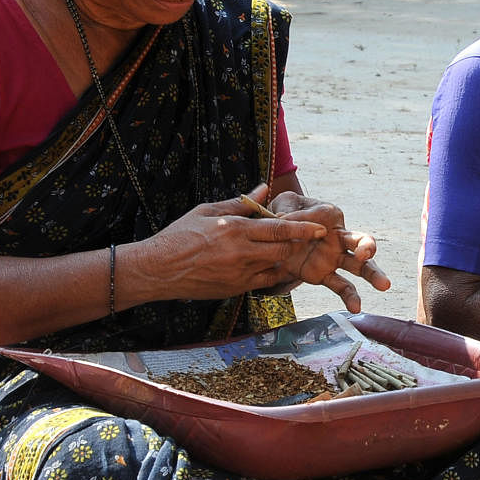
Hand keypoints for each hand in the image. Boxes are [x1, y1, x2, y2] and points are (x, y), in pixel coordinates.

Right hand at [127, 185, 334, 304]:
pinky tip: (273, 265)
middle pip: (283, 249)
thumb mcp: (207, 210)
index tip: (321, 228)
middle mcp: (241, 253)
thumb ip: (240, 203)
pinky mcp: (235, 290)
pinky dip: (273, 273)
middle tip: (308, 237)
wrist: (158, 270)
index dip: (303, 228)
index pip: (278, 228)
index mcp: (235, 229)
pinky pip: (264, 282)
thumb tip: (263, 189)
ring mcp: (239, 274)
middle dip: (298, 244)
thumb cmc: (179, 236)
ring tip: (290, 249)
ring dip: (285, 257)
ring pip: (276, 266)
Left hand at [265, 190, 390, 311]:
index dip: (312, 219)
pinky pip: (341, 286)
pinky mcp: (324, 275)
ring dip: (372, 274)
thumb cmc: (285, 213)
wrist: (276, 234)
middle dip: (367, 246)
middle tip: (367, 253)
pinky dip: (350, 297)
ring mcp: (334, 257)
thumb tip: (287, 222)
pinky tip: (356, 308)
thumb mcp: (285, 206)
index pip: (332, 217)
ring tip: (384, 284)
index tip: (293, 221)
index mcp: (330, 215)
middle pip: (361, 241)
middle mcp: (339, 237)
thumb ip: (288, 214)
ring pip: (359, 266)